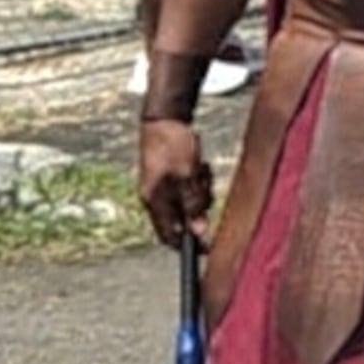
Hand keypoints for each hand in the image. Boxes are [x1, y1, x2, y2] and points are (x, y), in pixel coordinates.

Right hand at [138, 119, 211, 246]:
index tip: (209, 245)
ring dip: (201, 189)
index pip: (169, 236)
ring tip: (201, 169)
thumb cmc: (173, 144)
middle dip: (199, 206)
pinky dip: (199, 179)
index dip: (188, 245)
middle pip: (183, 218)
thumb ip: (192, 204)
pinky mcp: (170, 176)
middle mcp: (156, 198)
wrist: (164, 118)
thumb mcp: (187, 174)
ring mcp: (162, 186)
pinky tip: (200, 164)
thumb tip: (198, 232)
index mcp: (155, 202)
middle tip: (204, 184)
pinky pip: (189, 187)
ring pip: (189, 201)